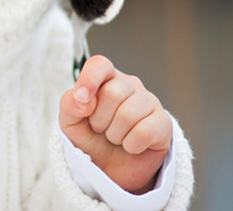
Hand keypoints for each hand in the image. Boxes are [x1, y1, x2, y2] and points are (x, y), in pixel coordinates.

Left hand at [59, 55, 171, 193]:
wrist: (111, 168)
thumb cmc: (91, 138)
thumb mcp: (70, 122)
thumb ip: (70, 104)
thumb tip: (82, 97)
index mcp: (105, 78)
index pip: (100, 64)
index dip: (89, 79)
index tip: (82, 99)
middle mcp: (130, 85)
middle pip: (113, 93)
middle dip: (99, 119)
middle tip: (100, 129)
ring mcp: (150, 102)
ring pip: (128, 114)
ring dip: (114, 134)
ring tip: (115, 137)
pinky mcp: (163, 123)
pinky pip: (144, 132)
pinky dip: (131, 145)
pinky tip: (131, 145)